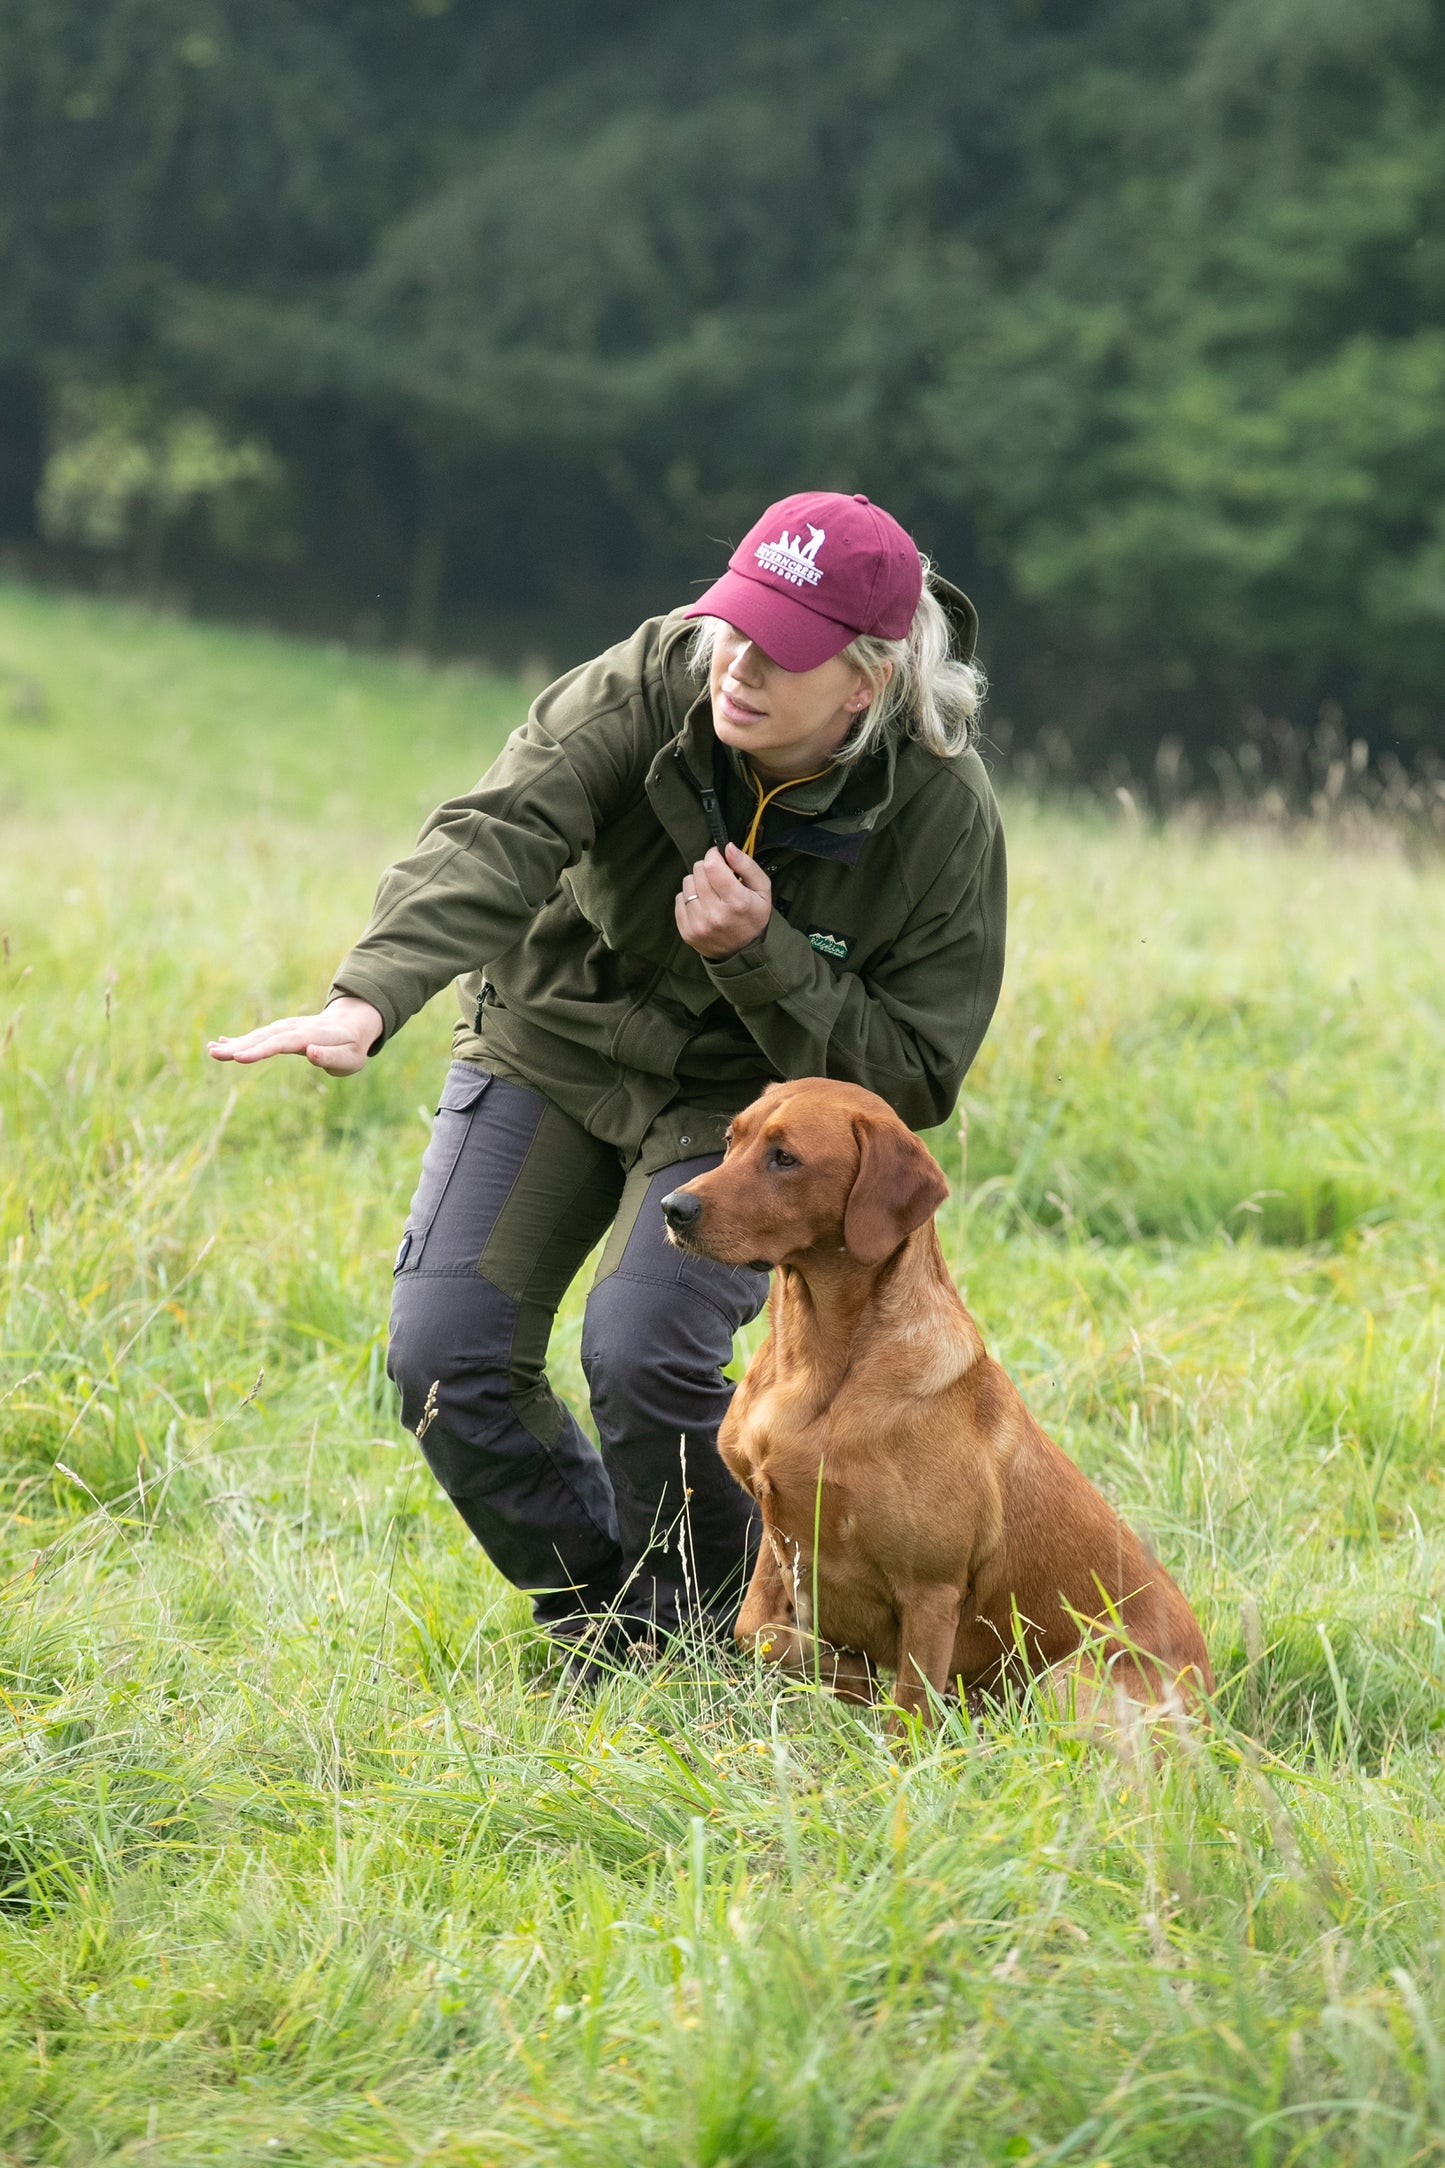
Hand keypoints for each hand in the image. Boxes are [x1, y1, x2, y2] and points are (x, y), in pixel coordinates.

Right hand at [207, 995, 383, 1074]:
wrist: (353, 1024)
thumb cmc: (353, 1048)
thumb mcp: (350, 1058)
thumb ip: (330, 1057)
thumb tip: (310, 1052)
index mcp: (313, 1035)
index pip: (284, 1042)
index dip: (262, 1049)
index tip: (240, 1057)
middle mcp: (296, 1028)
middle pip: (266, 1037)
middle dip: (240, 1045)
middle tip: (215, 1054)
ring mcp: (287, 1027)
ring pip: (259, 1035)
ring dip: (236, 1042)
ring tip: (212, 1051)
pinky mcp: (281, 1030)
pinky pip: (259, 1035)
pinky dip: (241, 1039)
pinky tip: (221, 1043)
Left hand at [676, 843, 771, 959]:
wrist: (744, 952)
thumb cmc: (753, 916)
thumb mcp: (762, 890)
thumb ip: (747, 865)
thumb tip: (727, 847)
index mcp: (737, 902)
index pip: (711, 865)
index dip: (714, 855)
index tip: (719, 858)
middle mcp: (716, 915)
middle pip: (698, 871)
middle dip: (707, 868)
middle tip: (718, 879)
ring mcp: (699, 925)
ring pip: (686, 883)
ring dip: (697, 882)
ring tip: (711, 893)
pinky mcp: (687, 932)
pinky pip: (679, 899)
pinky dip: (689, 897)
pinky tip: (703, 905)